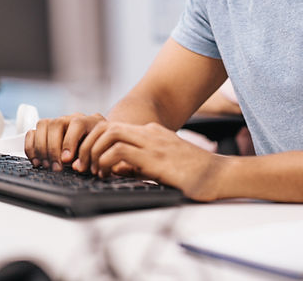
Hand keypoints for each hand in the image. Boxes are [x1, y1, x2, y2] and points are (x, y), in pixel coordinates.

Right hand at [24, 112, 104, 170]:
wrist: (98, 145)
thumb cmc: (99, 151)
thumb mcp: (100, 154)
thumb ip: (90, 158)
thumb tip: (76, 166)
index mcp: (90, 121)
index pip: (77, 124)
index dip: (70, 142)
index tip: (66, 160)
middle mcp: (72, 118)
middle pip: (56, 123)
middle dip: (53, 148)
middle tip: (55, 167)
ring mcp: (58, 122)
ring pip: (43, 125)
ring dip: (41, 148)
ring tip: (46, 165)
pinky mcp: (45, 131)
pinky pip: (32, 132)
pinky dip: (31, 147)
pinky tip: (37, 161)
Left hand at [75, 121, 224, 200]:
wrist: (220, 175)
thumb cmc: (195, 175)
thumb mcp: (161, 167)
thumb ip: (139, 164)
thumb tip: (113, 169)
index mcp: (152, 133)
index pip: (114, 128)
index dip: (95, 143)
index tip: (88, 161)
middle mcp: (150, 133)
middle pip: (107, 126)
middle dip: (88, 144)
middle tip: (82, 164)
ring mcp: (153, 142)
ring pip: (109, 134)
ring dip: (94, 151)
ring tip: (91, 170)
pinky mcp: (155, 157)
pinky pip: (119, 151)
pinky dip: (105, 161)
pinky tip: (105, 174)